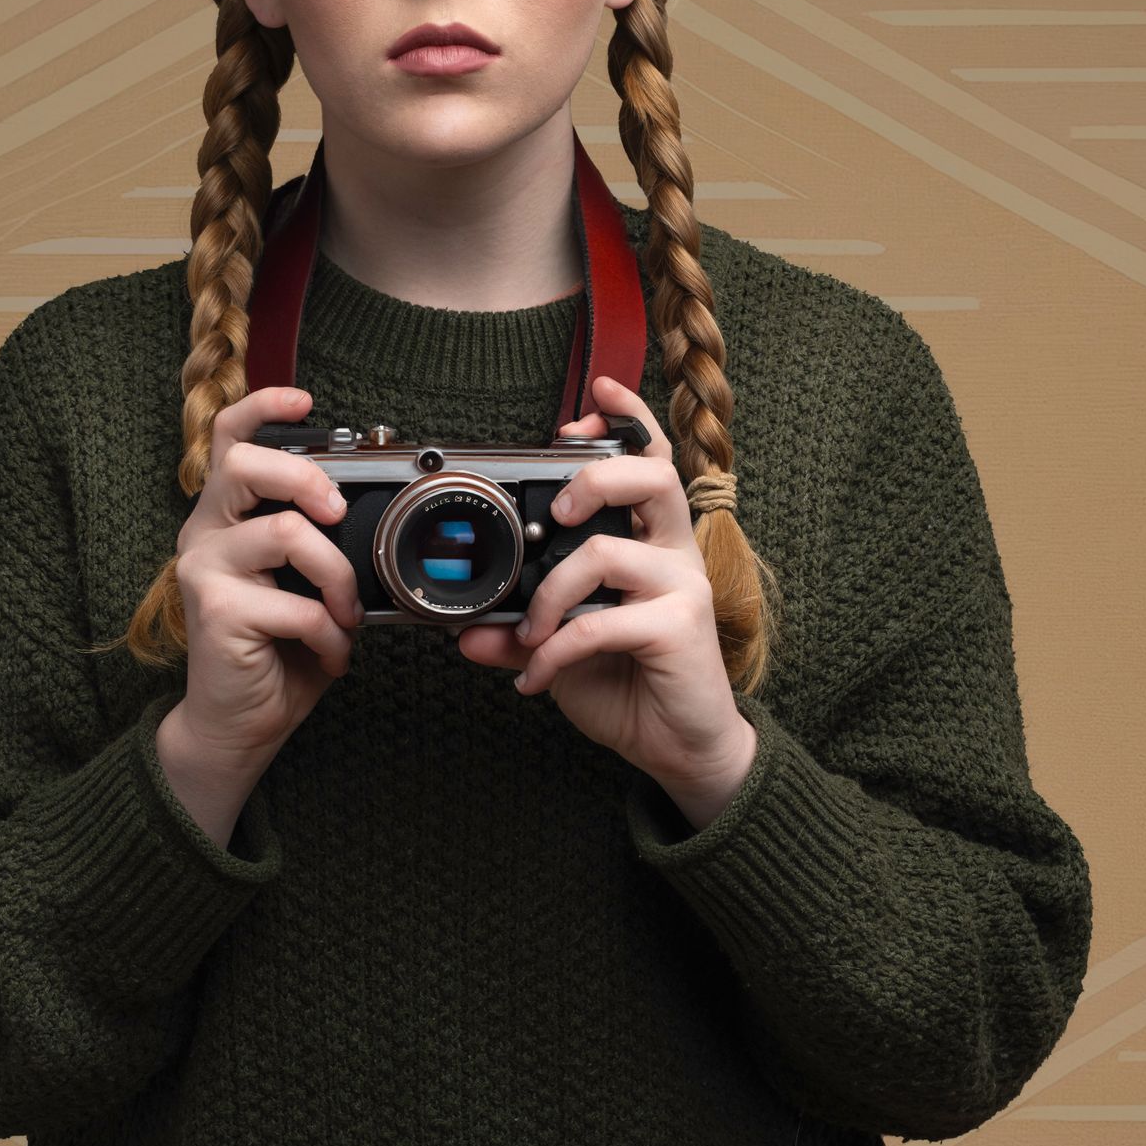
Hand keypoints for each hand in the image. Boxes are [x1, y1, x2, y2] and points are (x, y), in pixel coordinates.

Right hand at [168, 383, 363, 772]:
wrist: (238, 723)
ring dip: (338, 579)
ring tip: (346, 613)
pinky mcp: (215, 610)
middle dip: (306, 478)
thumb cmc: (274, 652)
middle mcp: (205, 533)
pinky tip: (331, 653)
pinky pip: (297, 605)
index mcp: (225, 517)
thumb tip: (368, 518)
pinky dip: (331, 634)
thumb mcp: (301, 586)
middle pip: (245, 464)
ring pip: (288, 534)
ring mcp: (204, 569)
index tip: (305, 403)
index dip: (263, 408)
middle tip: (337, 513)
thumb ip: (318, 544)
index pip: (227, 439)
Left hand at [457, 375, 757, 829]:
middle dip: (594, 478)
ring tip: (528, 631)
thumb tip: (464, 632)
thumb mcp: (562, 650)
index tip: (592, 399)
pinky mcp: (679, 629)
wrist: (679, 746)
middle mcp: (673, 553)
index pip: (649, 460)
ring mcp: (681, 588)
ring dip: (549, 591)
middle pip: (652, 477)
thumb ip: (518, 632)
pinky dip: (554, 652)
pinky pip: (600, 624)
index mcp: (650, 540)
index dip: (627, 419)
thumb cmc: (630, 683)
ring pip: (609, 551)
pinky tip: (536, 679)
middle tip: (556, 512)